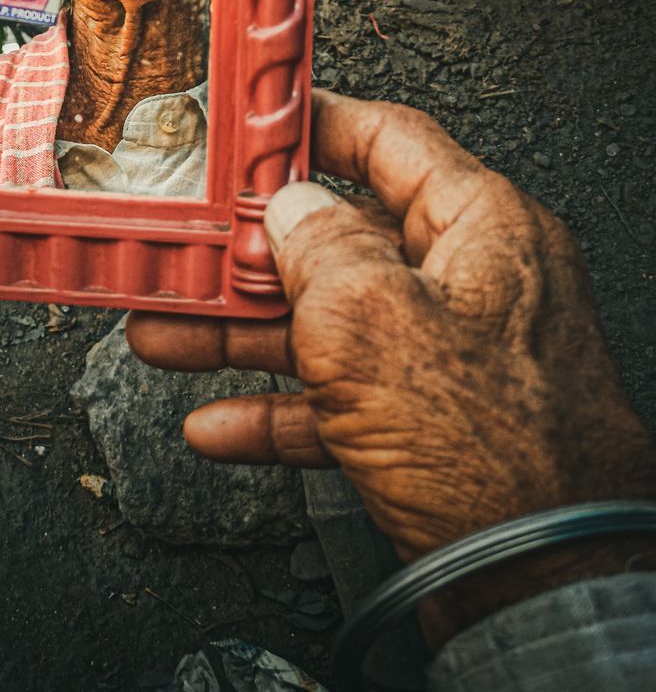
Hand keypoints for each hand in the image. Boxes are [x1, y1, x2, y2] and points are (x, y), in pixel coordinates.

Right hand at [128, 90, 655, 641]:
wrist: (541, 582)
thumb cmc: (496, 449)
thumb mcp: (373, 317)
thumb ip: (319, 246)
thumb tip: (291, 211)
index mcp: (478, 230)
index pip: (388, 141)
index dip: (312, 126)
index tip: (252, 129)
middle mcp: (463, 285)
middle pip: (335, 241)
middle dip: (247, 254)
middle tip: (187, 248)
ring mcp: (444, 357)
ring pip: (321, 324)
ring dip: (238, 334)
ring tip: (168, 333)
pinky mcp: (425, 424)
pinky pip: (332, 399)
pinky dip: (273, 409)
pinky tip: (217, 423)